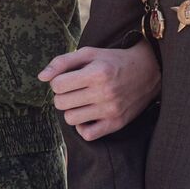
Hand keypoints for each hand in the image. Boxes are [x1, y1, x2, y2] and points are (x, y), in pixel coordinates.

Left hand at [39, 40, 160, 140]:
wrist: (148, 71)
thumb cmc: (113, 61)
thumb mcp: (89, 54)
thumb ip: (62, 62)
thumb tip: (41, 77)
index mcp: (97, 73)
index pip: (57, 85)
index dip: (59, 81)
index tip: (69, 79)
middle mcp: (104, 92)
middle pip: (60, 103)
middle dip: (63, 96)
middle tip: (74, 90)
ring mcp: (111, 110)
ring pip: (70, 119)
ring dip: (72, 110)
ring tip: (82, 101)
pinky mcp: (116, 123)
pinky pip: (87, 135)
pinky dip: (83, 127)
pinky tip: (88, 115)